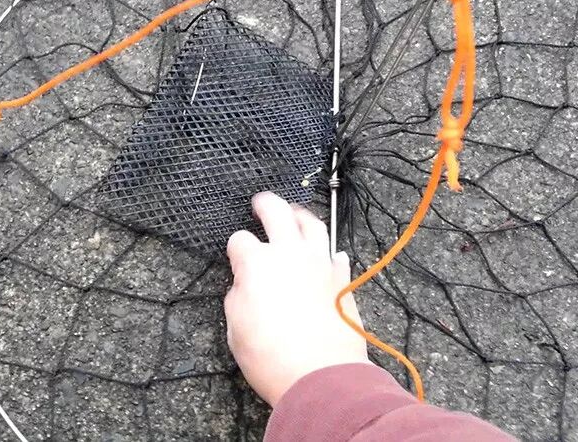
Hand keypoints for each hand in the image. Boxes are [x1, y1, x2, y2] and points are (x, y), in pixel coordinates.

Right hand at [224, 192, 370, 405]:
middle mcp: (290, 254)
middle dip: (266, 203)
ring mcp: (320, 264)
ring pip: (313, 225)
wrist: (320, 375)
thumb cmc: (272, 357)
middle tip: (261, 202)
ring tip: (295, 214)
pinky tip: (328, 255)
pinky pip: (337, 255)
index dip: (235, 247)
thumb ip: (238, 295)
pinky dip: (330, 252)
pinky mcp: (342, 280)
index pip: (240, 240)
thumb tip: (245, 284)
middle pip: (277, 212)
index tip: (236, 255)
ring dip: (301, 215)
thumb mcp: (236, 328)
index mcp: (256, 263)